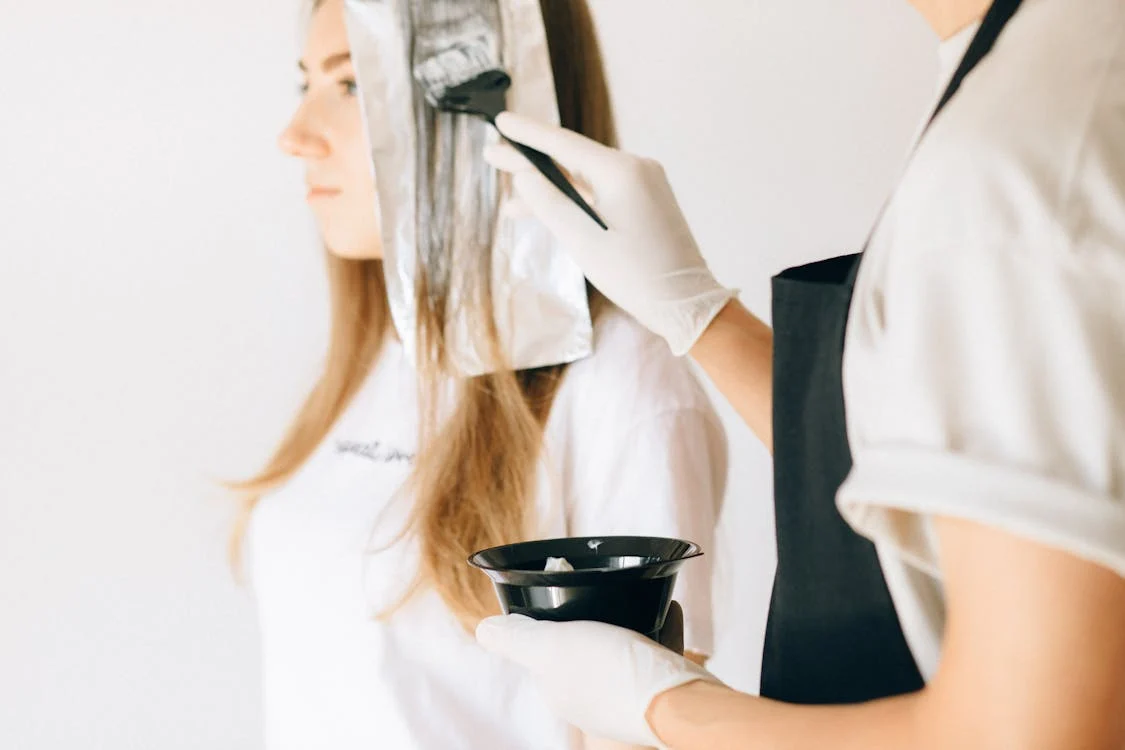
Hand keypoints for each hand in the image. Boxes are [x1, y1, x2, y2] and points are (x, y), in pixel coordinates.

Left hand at [475, 608, 720, 747]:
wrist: (679, 702)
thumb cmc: (612, 673)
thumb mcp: (550, 647)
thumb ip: (515, 639)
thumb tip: (483, 629)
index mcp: (558, 689)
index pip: (545, 649)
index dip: (551, 620)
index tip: (565, 590)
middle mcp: (589, 698)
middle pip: (583, 647)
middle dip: (593, 618)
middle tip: (606, 592)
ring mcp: (624, 697)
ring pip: (621, 648)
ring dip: (629, 620)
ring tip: (640, 599)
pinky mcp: (659, 690)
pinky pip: (654, 652)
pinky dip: (659, 627)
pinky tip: (667, 608)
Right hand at [485, 112, 736, 355]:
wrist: (688, 304)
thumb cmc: (637, 277)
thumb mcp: (583, 242)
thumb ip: (550, 204)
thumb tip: (523, 175)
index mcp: (622, 172)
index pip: (563, 144)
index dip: (528, 133)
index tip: (500, 121)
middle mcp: (636, 169)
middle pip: (572, 158)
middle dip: (531, 162)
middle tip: (491, 155)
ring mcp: (643, 184)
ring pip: (585, 179)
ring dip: (550, 189)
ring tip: (509, 203)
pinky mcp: (645, 202)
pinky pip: (601, 193)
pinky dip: (574, 202)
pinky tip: (547, 214)